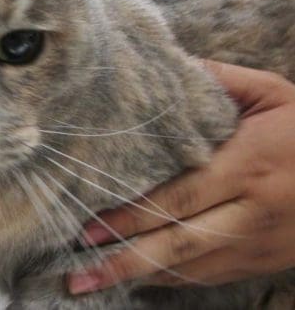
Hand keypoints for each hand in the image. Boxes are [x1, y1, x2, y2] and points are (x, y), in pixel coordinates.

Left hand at [67, 61, 294, 293]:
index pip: (178, 198)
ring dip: (140, 276)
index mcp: (249, 165)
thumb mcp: (273, 93)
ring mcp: (260, 242)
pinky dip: (172, 280)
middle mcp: (252, 211)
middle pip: (178, 244)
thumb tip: (167, 70)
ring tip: (94, 281)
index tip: (88, 227)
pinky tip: (138, 279)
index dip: (130, 217)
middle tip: (78, 272)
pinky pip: (210, 277)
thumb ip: (219, 82)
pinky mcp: (265, 261)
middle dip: (123, 260)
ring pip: (191, 269)